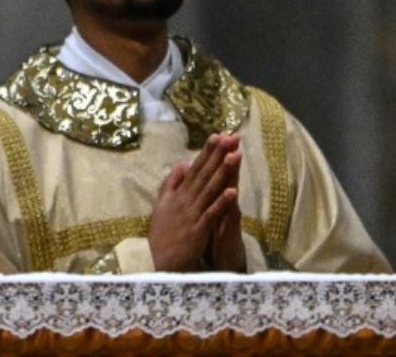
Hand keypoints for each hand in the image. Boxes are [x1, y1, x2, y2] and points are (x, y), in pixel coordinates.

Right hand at [148, 133, 240, 271]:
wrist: (160, 260)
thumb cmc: (164, 234)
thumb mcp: (163, 205)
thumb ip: (173, 184)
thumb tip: (182, 164)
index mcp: (178, 194)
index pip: (196, 168)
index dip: (207, 152)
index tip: (219, 135)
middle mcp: (185, 200)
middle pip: (204, 174)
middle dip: (217, 155)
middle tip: (231, 137)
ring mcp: (192, 214)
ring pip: (209, 189)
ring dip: (222, 172)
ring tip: (234, 156)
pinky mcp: (198, 229)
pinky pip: (212, 213)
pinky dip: (221, 202)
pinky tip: (233, 191)